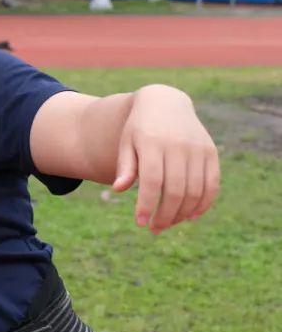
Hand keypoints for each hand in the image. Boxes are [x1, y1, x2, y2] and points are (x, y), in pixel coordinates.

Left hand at [113, 85, 219, 232]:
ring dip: (183, 213)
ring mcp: (198, 149)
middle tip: (155, 229)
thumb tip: (118, 190)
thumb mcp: (127, 142)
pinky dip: (204, 204)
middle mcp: (178, 145)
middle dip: (165, 215)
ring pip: (195, 191)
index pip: (152, 181)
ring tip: (169, 224)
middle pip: (175, 190)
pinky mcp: (211, 153)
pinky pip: (212, 184)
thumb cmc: (139, 128)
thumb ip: (125, 166)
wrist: (165, 102)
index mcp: (152, 142)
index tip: (140, 223)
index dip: (147, 204)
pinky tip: (191, 216)